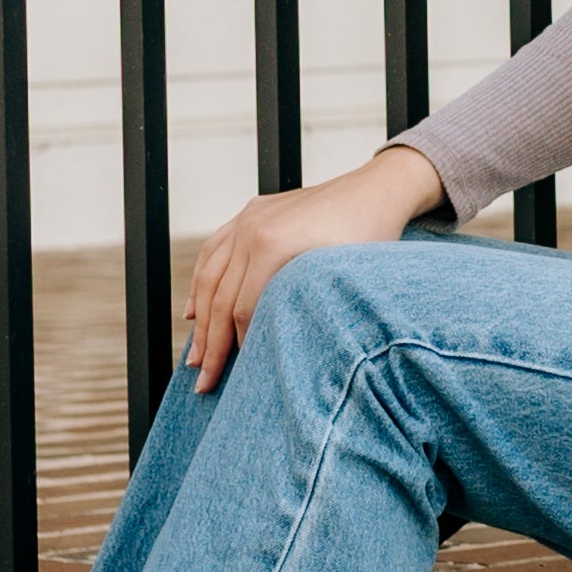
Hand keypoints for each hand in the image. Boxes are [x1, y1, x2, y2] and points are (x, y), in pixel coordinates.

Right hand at [182, 142, 445, 391]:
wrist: (377, 190)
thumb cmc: (369, 239)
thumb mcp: (342, 280)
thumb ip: (304, 310)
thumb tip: (276, 353)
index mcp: (274, 245)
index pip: (242, 309)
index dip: (235, 348)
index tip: (232, 378)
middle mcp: (253, 229)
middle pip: (220, 297)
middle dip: (209, 344)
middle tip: (203, 381)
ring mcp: (248, 218)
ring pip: (210, 276)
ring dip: (200, 320)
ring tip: (195, 356)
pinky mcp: (250, 212)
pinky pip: (214, 251)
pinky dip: (201, 283)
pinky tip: (194, 310)